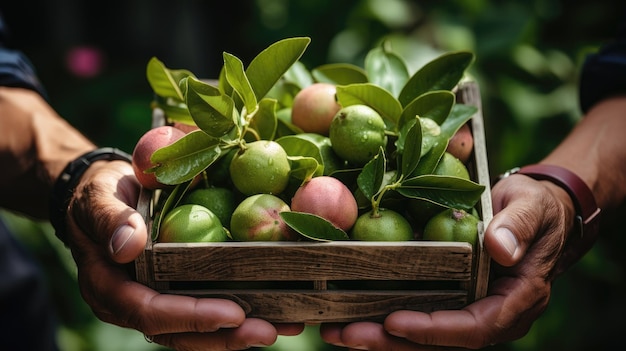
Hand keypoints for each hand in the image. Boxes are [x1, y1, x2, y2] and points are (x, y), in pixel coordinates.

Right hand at [66, 160, 302, 349]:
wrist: (106, 194)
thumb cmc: (102, 194)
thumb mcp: (100, 199)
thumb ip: (110, 220)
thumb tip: (128, 246)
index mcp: (108, 287)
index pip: (148, 312)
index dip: (190, 317)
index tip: (232, 313)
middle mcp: (131, 304)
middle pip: (177, 332)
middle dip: (224, 336)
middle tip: (269, 330)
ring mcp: (154, 303)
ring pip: (194, 331)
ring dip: (237, 334)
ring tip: (281, 327)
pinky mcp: (173, 294)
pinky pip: (202, 313)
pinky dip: (236, 317)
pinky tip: (272, 313)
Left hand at [320, 174, 574, 349]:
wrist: (541, 213)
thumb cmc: (538, 208)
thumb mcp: (532, 207)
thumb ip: (517, 226)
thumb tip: (499, 249)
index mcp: (517, 299)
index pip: (474, 327)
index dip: (433, 330)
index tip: (394, 323)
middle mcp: (493, 314)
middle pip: (441, 341)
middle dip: (392, 342)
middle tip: (346, 334)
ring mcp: (473, 310)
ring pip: (427, 337)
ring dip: (382, 337)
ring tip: (338, 331)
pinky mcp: (456, 301)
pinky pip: (423, 318)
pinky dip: (389, 322)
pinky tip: (355, 315)